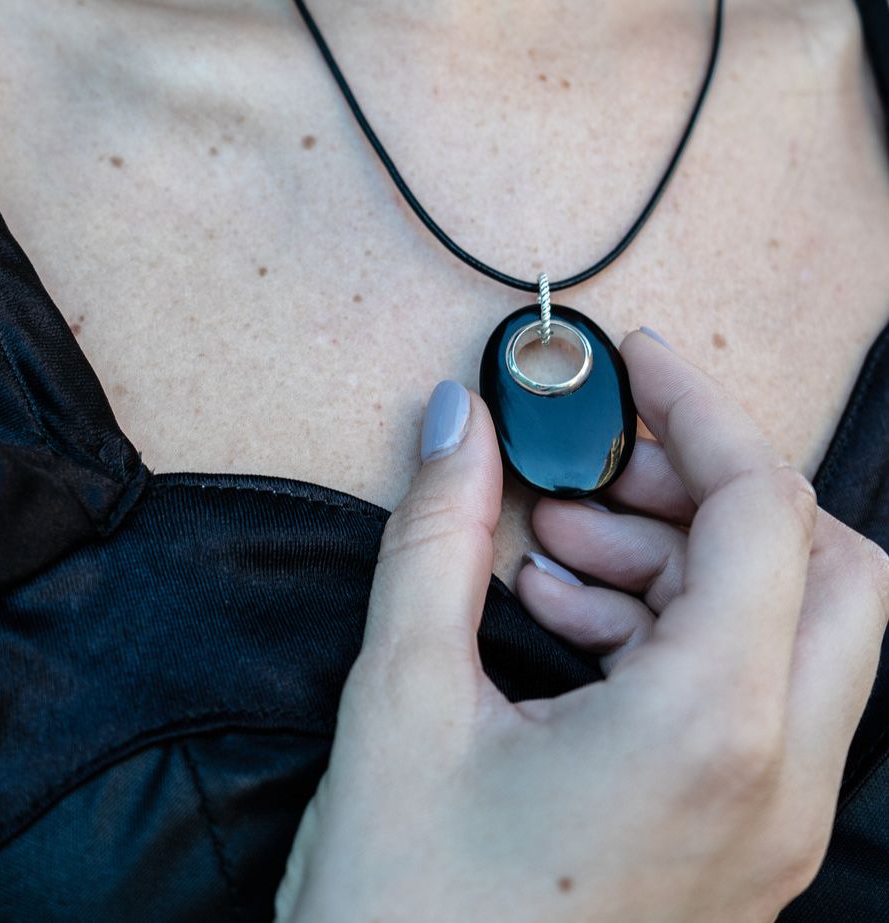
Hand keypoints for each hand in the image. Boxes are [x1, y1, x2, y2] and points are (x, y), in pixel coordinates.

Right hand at [274, 329, 888, 922]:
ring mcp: (769, 827)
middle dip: (718, 491)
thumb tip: (457, 422)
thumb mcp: (400, 697)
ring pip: (794, 635)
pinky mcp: (737, 847)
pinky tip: (565, 622)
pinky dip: (674, 633)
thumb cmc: (401, 907)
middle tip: (609, 469)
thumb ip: (435, 538)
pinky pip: (751, 701)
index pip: (765, 512)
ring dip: (683, 564)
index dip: (701, 410)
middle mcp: (774, 783)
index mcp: (708, 733)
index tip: (639, 363)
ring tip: (555, 549)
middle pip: (831, 570)